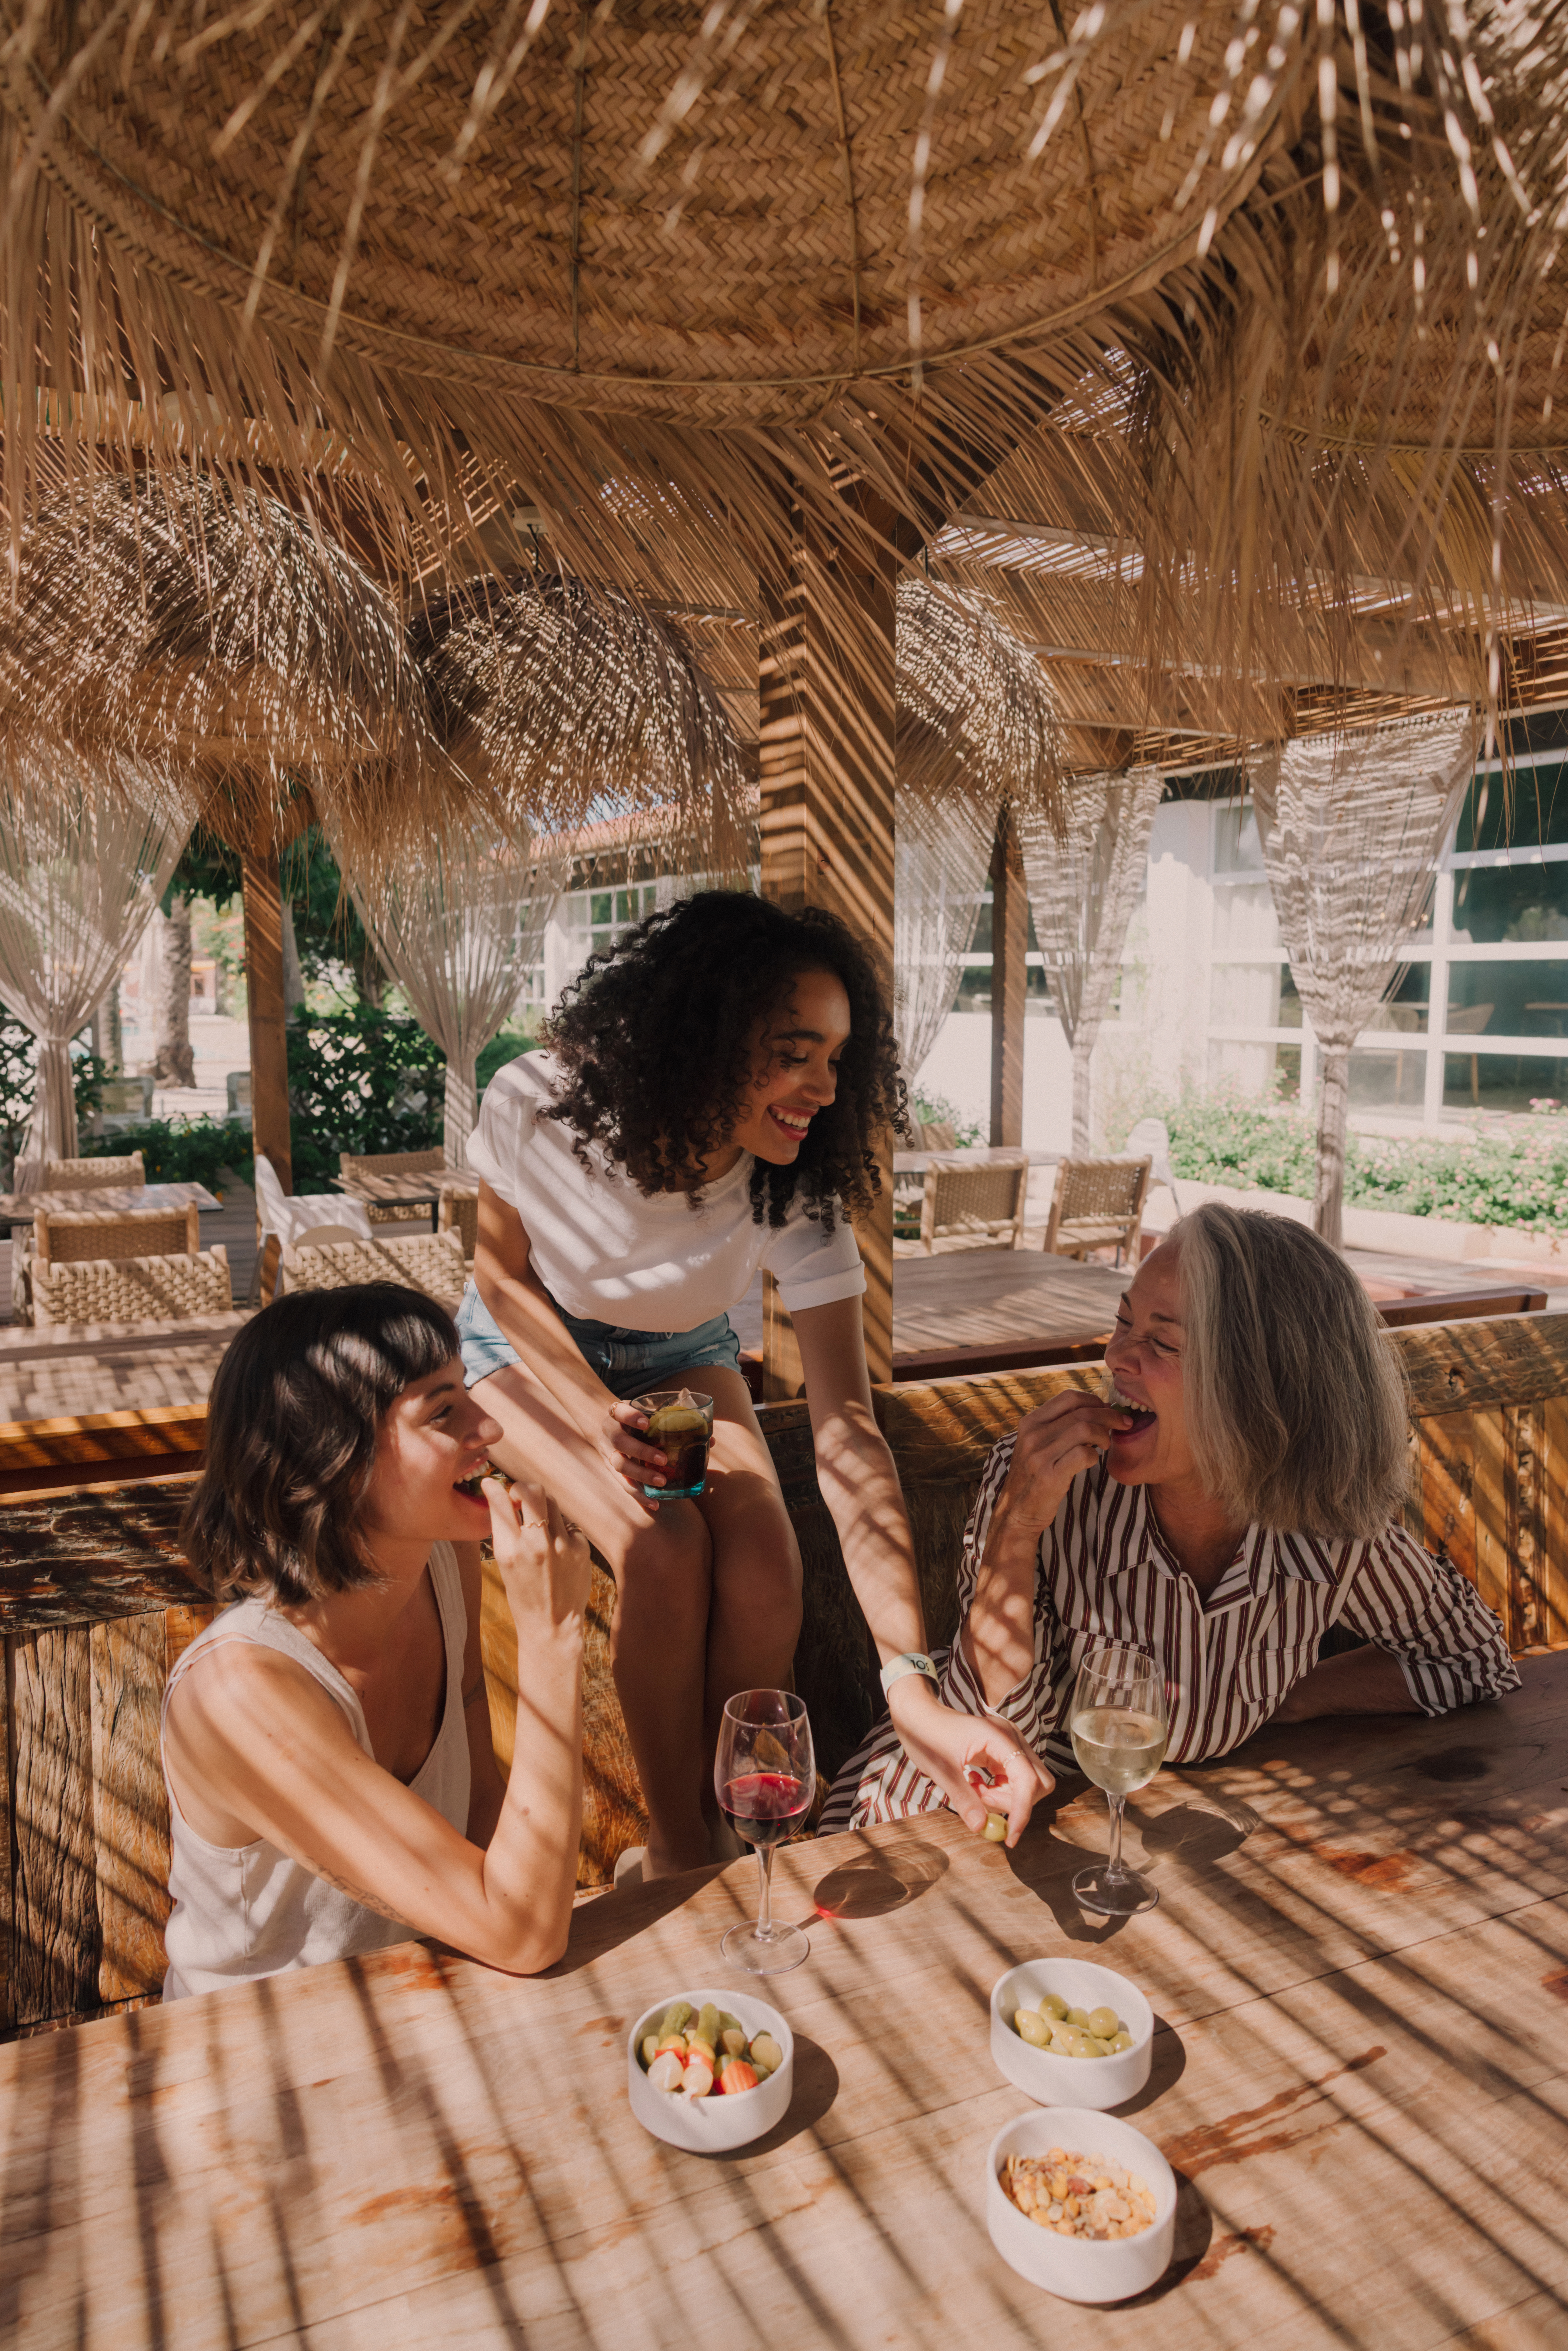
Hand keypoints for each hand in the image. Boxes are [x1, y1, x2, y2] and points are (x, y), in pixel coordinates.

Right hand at [484, 1476, 590, 1633]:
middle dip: (522, 1488)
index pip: (500, 1502)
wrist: (552, 1626)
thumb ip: (502, 1529)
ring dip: (542, 1507)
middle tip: (519, 1498)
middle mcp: (535, 1545)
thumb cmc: (523, 1595)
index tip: (492, 1482)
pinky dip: (560, 1529)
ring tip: (538, 1524)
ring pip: (551, 1502)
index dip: (494, 1487)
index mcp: (509, 1551)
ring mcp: (561, 1545)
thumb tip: (497, 1494)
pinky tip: (557, 1549)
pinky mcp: (580, 1548)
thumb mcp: (504, 1564)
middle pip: (531, 1490)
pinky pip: (567, 1524)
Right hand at [599, 1400, 666, 1514]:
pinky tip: (654, 1504)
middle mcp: (609, 1434)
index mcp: (615, 1415)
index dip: (630, 1417)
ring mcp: (608, 1454)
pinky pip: (624, 1485)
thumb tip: (711, 1440)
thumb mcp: (647, 1415)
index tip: (647, 1422)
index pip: (618, 1411)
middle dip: (642, 1451)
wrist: (607, 1429)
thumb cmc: (635, 1422)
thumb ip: (673, 1423)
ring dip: (641, 1475)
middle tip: (663, 1459)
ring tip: (661, 1482)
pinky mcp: (612, 1472)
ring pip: (620, 1466)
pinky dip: (639, 1495)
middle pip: (620, 1442)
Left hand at [887, 1677, 1053, 1847]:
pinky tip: (976, 1784)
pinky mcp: (1002, 1751)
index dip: (1022, 1810)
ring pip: (1027, 1783)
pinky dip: (999, 1791)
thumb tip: (981, 1827)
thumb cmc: (927, 1736)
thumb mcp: (943, 1771)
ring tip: (975, 1790)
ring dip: (1005, 1797)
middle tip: (984, 1802)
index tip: (1010, 1837)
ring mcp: (1009, 1743)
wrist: (918, 1716)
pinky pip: (1013, 1779)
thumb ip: (965, 1799)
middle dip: (1016, 1802)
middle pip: (1037, 1781)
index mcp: (999, 1737)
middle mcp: (1010, 1737)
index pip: (1026, 1779)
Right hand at [993, 1392, 1132, 1541]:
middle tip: (1123, 1424)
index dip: (1094, 1400)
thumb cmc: (1035, 1474)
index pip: (1068, 1398)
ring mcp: (1040, 1455)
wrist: (1017, 1509)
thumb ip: (1059, 1425)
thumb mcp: (1038, 1443)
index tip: (1107, 1409)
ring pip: (1084, 1430)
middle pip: (1081, 1412)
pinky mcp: (1049, 1476)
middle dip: (1109, 1415)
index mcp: (1030, 1422)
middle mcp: (1033, 1435)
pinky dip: (1095, 1456)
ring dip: (1104, 1434)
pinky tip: (1093, 1461)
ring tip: (1106, 1444)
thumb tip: (1098, 1408)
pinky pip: (1083, 1455)